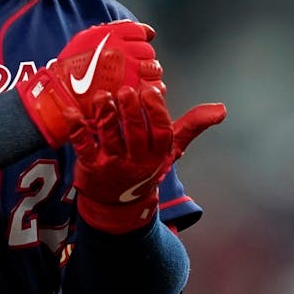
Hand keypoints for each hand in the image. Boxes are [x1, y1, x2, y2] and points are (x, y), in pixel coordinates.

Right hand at [17, 20, 162, 145]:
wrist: (62, 94)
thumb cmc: (71, 68)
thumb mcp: (86, 38)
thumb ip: (112, 30)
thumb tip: (139, 28)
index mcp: (111, 36)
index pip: (140, 32)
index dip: (141, 38)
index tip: (139, 44)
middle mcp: (122, 51)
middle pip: (148, 51)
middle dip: (143, 58)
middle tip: (133, 66)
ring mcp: (128, 71)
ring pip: (154, 68)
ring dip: (148, 73)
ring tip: (137, 79)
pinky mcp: (132, 91)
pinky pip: (154, 87)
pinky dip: (151, 89)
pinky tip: (141, 90)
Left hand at [71, 84, 225, 232]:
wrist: (117, 204)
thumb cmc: (144, 167)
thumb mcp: (170, 150)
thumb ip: (192, 126)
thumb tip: (221, 109)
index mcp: (157, 154)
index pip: (161, 132)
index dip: (156, 111)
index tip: (151, 89)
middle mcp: (136, 161)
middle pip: (135, 134)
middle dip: (131, 111)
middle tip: (125, 90)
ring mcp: (113, 165)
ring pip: (110, 138)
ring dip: (106, 116)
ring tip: (102, 95)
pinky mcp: (90, 167)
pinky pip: (83, 146)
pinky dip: (77, 128)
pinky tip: (72, 111)